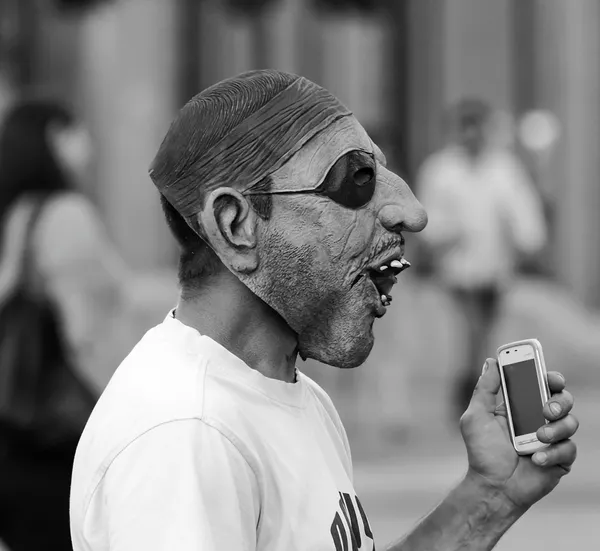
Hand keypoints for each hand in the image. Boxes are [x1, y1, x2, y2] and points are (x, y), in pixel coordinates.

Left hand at [459, 358, 577, 509]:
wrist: (492, 486)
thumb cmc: (483, 451)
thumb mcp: (477, 416)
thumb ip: (485, 389)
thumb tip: (491, 362)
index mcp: (520, 405)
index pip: (540, 384)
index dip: (548, 376)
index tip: (548, 376)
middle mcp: (538, 419)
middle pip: (563, 399)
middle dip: (559, 401)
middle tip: (545, 410)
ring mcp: (551, 439)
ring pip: (571, 423)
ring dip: (556, 428)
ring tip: (538, 438)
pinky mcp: (560, 459)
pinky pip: (569, 449)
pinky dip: (553, 453)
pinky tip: (536, 459)